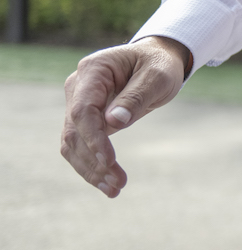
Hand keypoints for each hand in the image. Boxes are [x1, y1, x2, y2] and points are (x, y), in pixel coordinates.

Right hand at [61, 36, 189, 197]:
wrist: (157, 60)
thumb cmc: (160, 64)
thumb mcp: (158, 75)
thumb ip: (136, 96)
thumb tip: (113, 122)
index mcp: (93, 70)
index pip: (83, 110)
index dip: (93, 138)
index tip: (109, 160)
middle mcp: (78, 87)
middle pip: (74, 130)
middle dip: (93, 160)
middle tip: (118, 184)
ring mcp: (78, 103)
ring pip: (73, 143)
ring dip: (90, 169)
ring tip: (114, 189)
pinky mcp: (85, 119)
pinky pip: (81, 146)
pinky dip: (92, 165)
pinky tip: (108, 183)